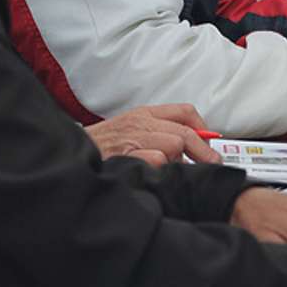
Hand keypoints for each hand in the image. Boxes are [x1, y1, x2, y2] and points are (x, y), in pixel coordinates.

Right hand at [84, 104, 221, 164]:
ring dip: (177, 161)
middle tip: (212, 164)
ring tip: (168, 169)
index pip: (184, 112)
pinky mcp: (128, 155)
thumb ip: (158, 131)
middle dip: (204, 151)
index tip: (210, 142)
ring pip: (175, 145)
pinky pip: (158, 160)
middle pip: (186, 132)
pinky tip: (154, 174)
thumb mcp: (130, 129)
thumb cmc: (103, 145)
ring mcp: (134, 138)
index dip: (203, 128)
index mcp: (143, 113)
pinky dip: (161, 169)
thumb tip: (192, 144)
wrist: (74, 152)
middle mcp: (140, 122)